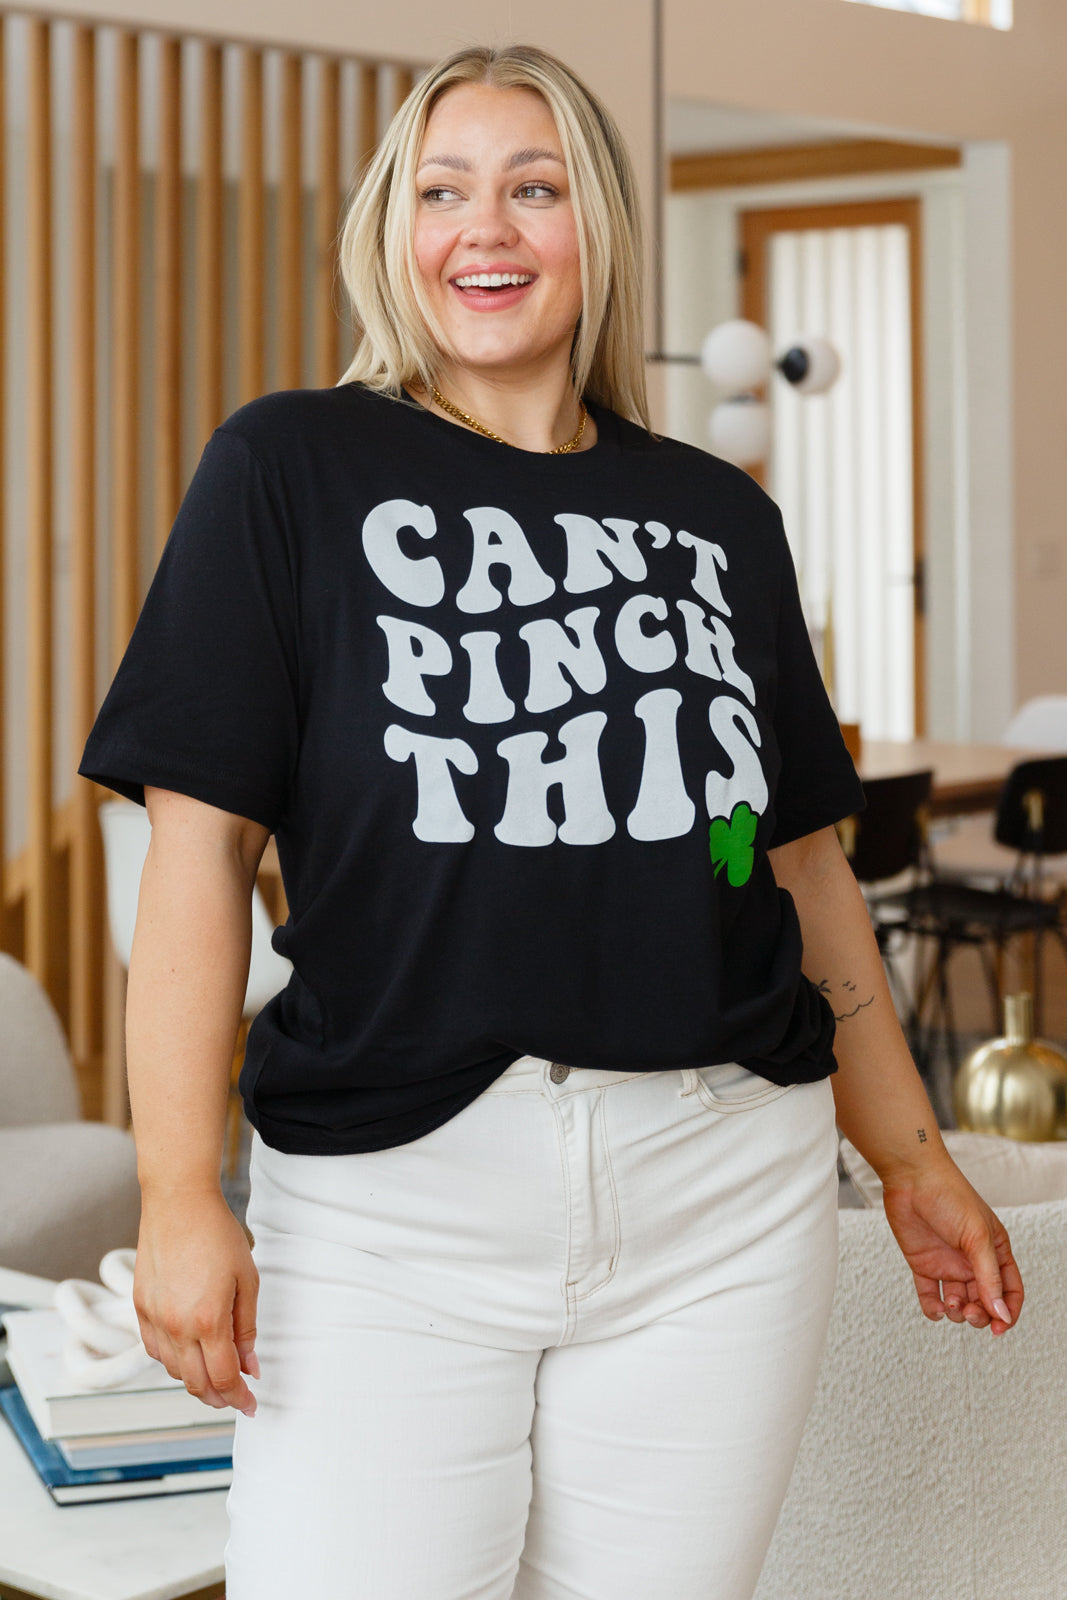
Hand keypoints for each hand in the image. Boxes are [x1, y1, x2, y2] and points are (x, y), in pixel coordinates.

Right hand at [133, 1188, 259, 1413]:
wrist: (178, 1203)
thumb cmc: (218, 1235)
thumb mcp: (247, 1280)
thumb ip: (247, 1328)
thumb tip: (250, 1367)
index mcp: (207, 1320)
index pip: (224, 1377)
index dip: (240, 1397)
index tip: (252, 1405)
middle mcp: (176, 1326)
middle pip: (196, 1383)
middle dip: (219, 1397)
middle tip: (237, 1398)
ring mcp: (153, 1318)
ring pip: (173, 1370)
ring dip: (196, 1381)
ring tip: (216, 1377)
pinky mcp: (140, 1307)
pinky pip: (154, 1350)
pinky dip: (173, 1361)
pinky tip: (188, 1356)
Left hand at [880, 1157, 1023, 1335]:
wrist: (910, 1177)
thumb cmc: (950, 1196)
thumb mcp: (977, 1237)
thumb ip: (989, 1277)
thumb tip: (1002, 1314)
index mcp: (995, 1250)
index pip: (1010, 1290)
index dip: (1008, 1312)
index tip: (999, 1328)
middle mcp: (973, 1260)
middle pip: (984, 1301)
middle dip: (980, 1315)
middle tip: (969, 1313)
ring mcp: (948, 1263)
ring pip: (959, 1302)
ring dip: (957, 1312)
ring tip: (951, 1304)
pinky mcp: (924, 1265)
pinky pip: (930, 1296)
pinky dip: (933, 1309)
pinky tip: (936, 1309)